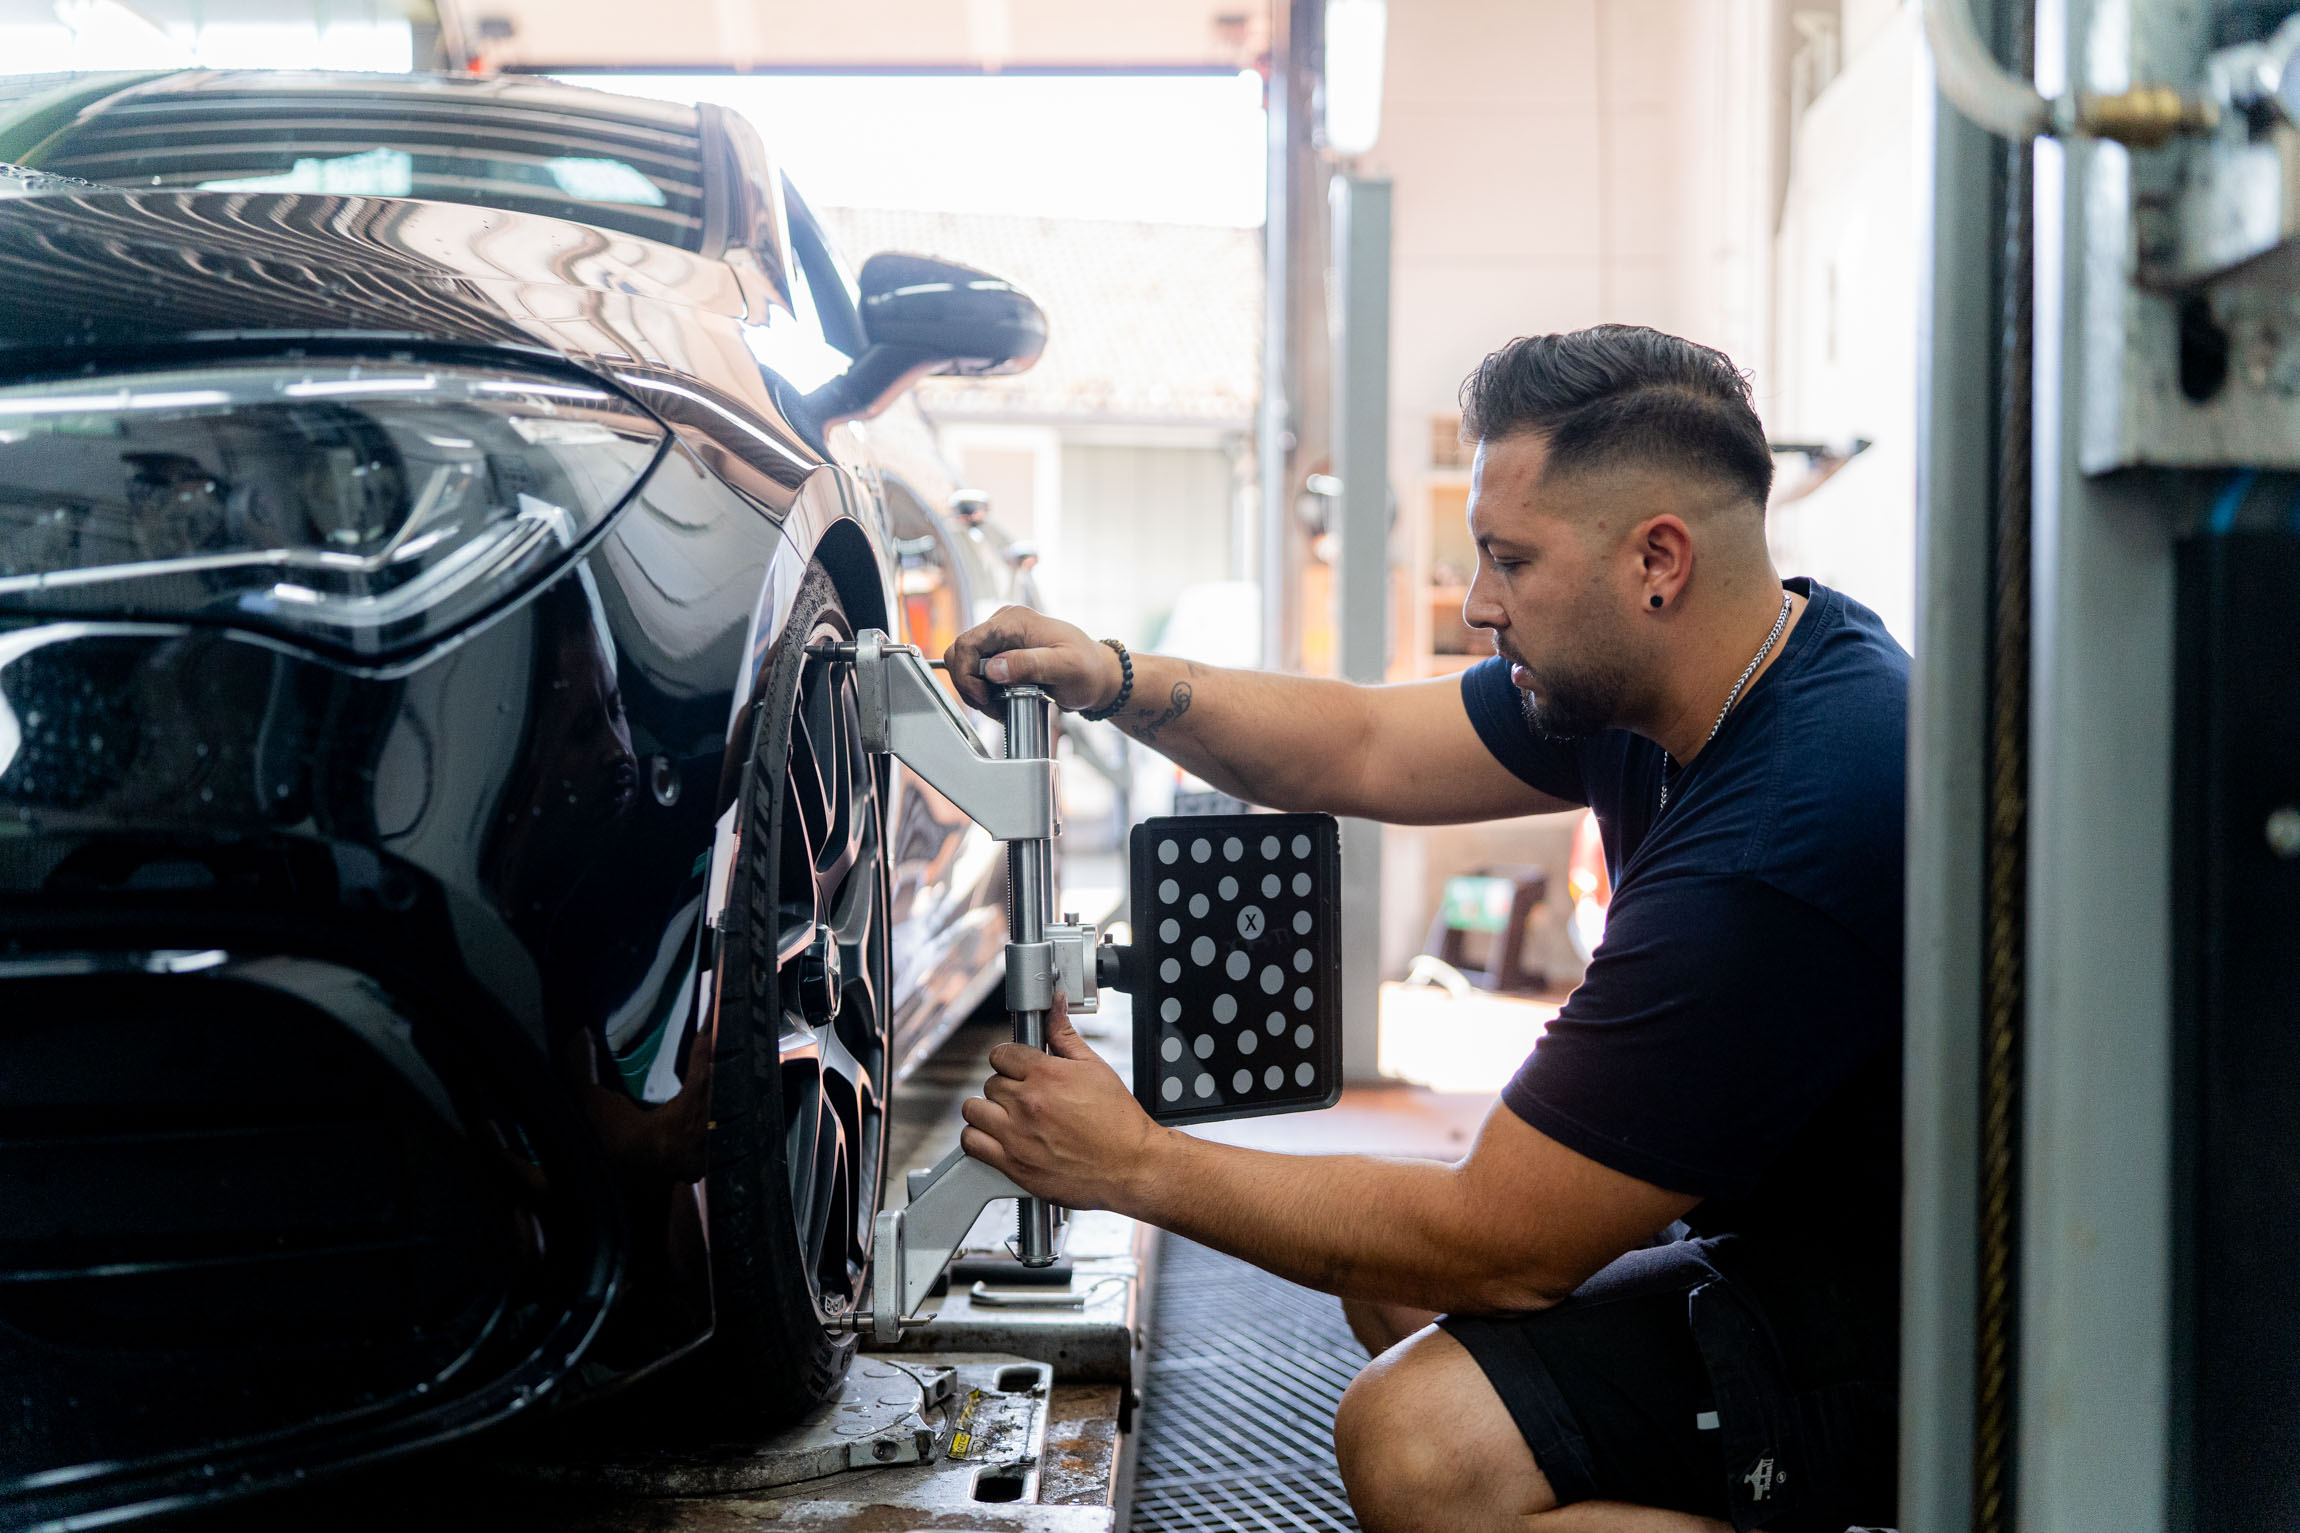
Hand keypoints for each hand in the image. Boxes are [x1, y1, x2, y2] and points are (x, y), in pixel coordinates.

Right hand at [944, 606, 1124, 716]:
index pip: (967, 643)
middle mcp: (1003, 625)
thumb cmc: (1088, 670)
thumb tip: (993, 668)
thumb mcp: (1066, 668)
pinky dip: (986, 693)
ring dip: (979, 693)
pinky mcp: (1002, 656)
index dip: (967, 674)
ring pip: (967, 667)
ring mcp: (1001, 641)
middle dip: (970, 686)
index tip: (984, 699)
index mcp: (1014, 621)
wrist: (1099, 676)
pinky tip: (1004, 702)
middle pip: (961, 654)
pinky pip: (979, 674)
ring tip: (1003, 707)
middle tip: (993, 706)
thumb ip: (1030, 664)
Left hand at [960, 994, 1166, 1212]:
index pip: (1002, 1054)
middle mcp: (1027, 1104)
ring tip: (1007, 1116)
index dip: (1012, 1060)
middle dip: (1006, 1087)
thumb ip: (1065, 1036)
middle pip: (991, 1082)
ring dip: (987, 1111)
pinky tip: (995, 1137)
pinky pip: (971, 1143)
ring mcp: (1017, 1136)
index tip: (1019, 1069)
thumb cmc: (1118, 1121)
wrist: (1131, 1167)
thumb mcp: (1095, 1068)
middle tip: (1025, 1097)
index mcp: (1047, 1076)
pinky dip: (978, 1138)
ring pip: (974, 1110)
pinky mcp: (1013, 1165)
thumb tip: (1055, 1006)